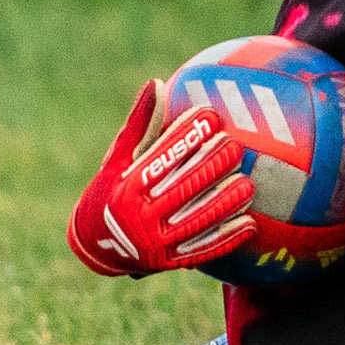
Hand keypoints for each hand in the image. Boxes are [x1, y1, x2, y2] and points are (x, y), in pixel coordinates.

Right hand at [67, 80, 254, 277]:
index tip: (211, 115)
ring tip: (248, 183)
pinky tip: (249, 223)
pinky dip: (227, 237)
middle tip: (235, 146)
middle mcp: (140, 215)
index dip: (188, 135)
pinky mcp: (169, 261)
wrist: (95, 246)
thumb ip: (140, 125)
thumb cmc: (110, 190)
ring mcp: (156, 242)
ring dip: (226, 201)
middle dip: (213, 164)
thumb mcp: (117, 159)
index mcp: (127, 186)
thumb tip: (157, 82)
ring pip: (198, 219)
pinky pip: (203, 249)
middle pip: (185, 186)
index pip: (162, 157)